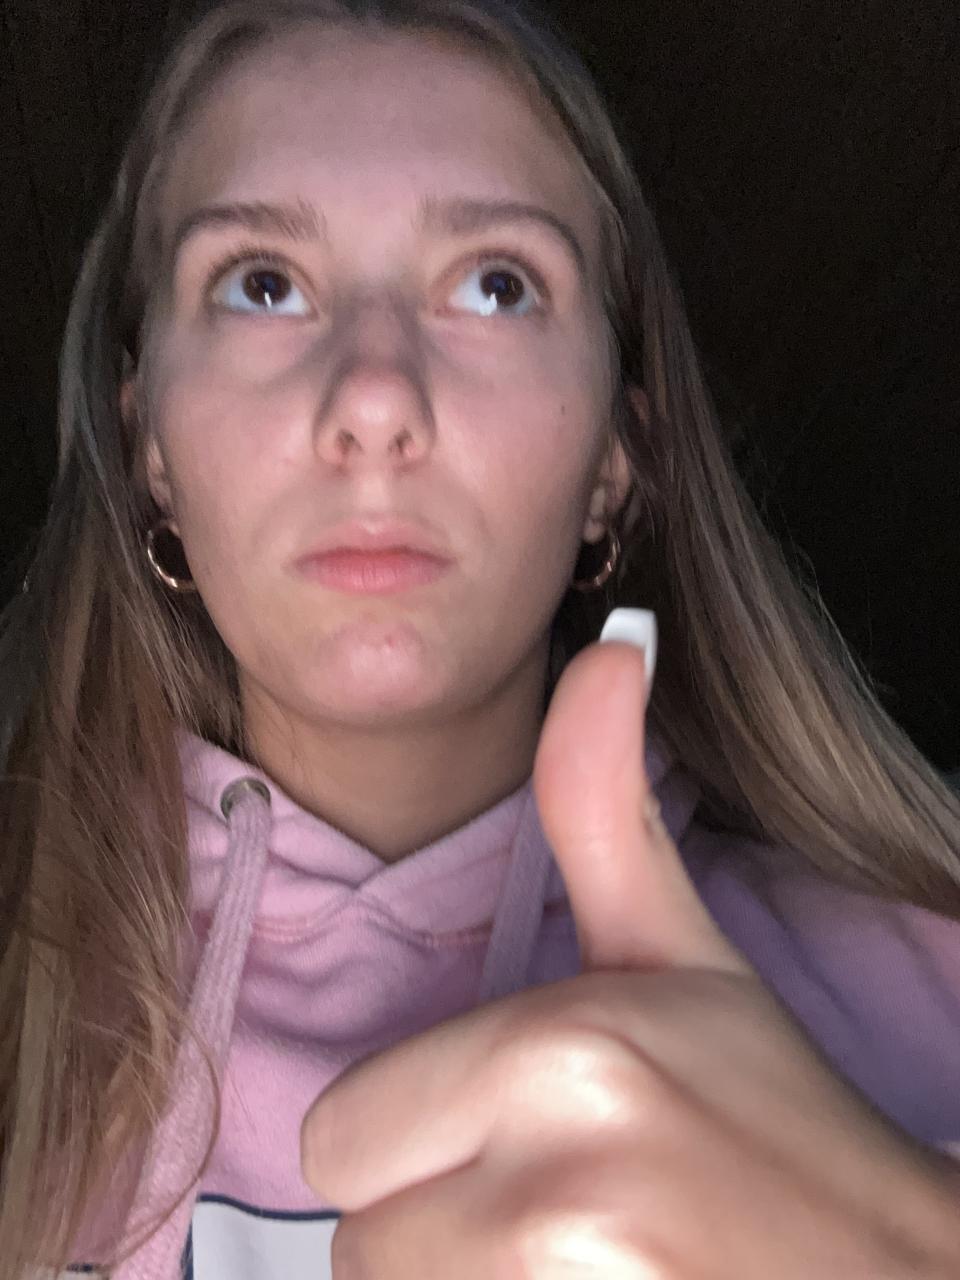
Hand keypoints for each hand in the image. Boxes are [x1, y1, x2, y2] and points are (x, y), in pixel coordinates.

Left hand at [301, 639, 959, 1276]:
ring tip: (578, 1261)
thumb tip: (611, 647)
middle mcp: (558, 1185)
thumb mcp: (674, 954)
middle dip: (433, 1222)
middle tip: (555, 1207)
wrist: (888, 1276)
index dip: (418, 1138)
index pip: (342, 1132)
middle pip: (356, 1234)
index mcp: (560, 1054)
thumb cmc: (770, 1118)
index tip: (518, 1136)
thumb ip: (601, 804)